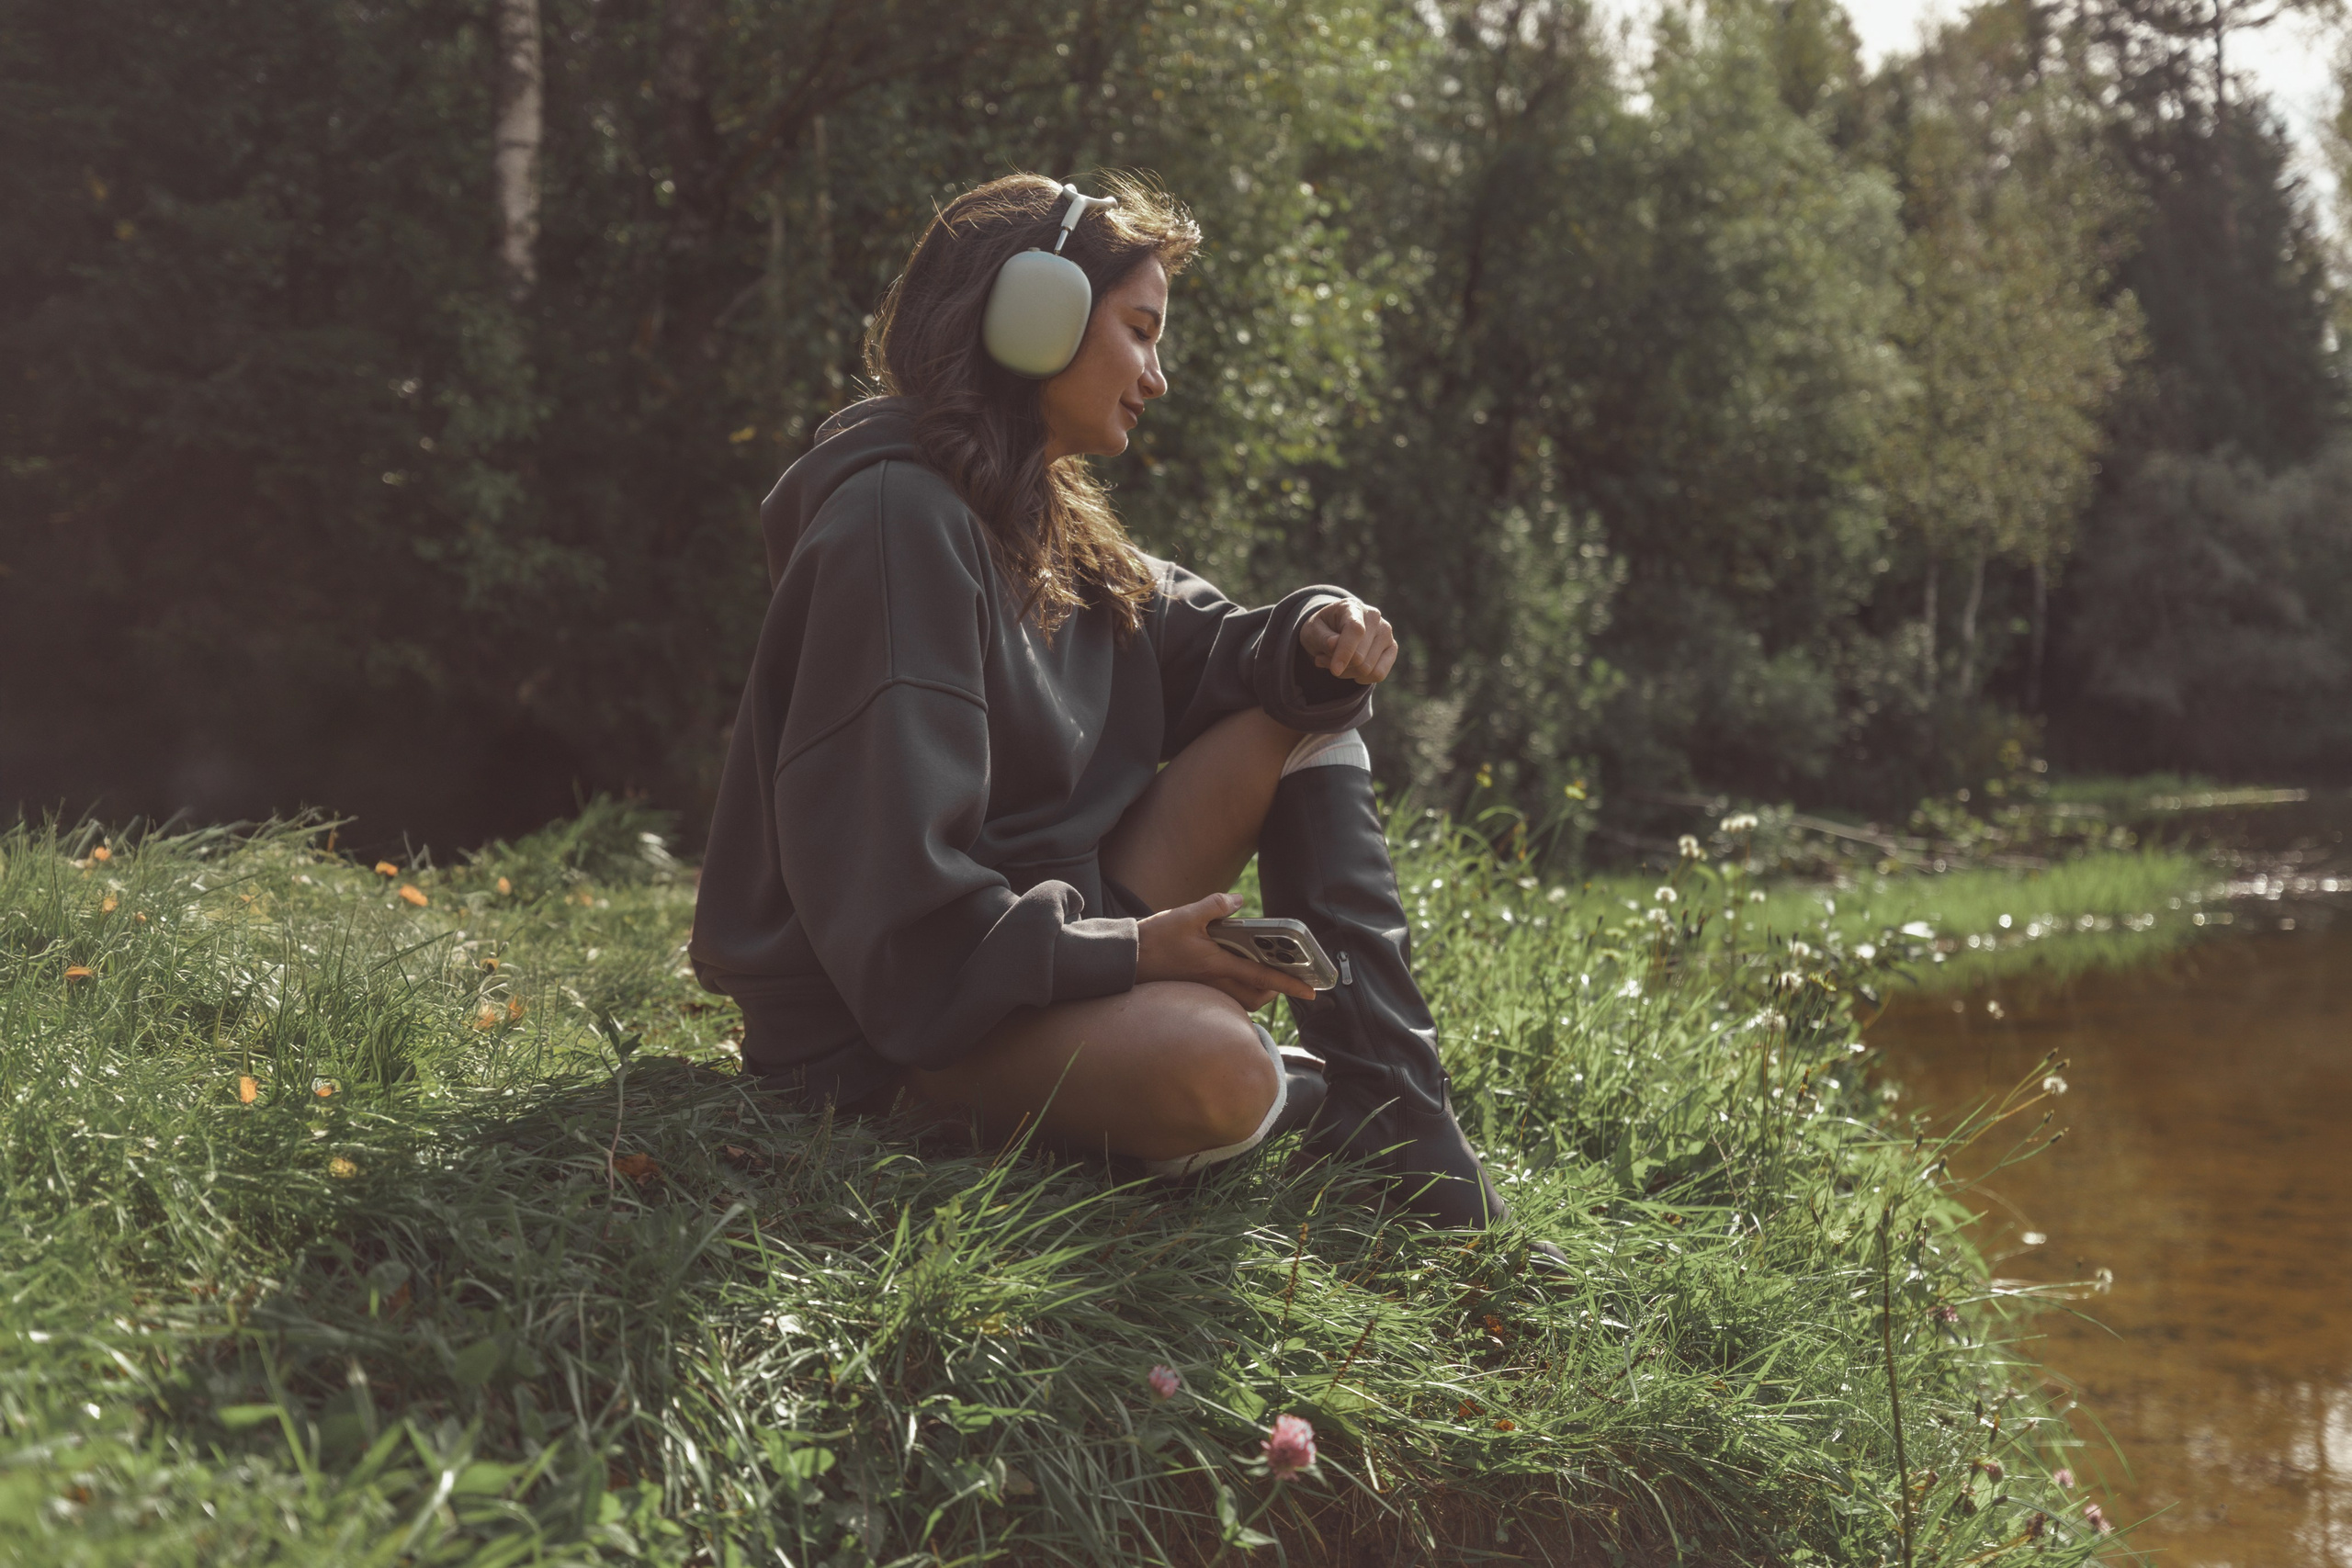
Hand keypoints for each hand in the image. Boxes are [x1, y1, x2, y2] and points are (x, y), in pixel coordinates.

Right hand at [1135, 891, 1316, 1010]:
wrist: (1125, 960)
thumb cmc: (1154, 940)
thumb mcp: (1185, 914)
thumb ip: (1215, 905)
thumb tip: (1238, 901)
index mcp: (1218, 965)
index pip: (1263, 978)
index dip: (1290, 984)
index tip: (1311, 991)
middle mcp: (1215, 983)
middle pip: (1256, 997)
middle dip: (1274, 990)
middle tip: (1283, 974)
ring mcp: (1205, 990)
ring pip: (1241, 1001)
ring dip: (1256, 991)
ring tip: (1260, 972)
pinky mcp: (1194, 991)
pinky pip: (1225, 998)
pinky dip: (1237, 990)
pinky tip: (1232, 971)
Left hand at [1298, 597, 1396, 684]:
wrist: (1334, 630)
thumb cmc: (1322, 630)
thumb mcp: (1312, 631)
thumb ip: (1322, 638)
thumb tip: (1334, 644)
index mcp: (1353, 607)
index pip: (1355, 630)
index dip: (1345, 652)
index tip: (1335, 670)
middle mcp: (1374, 617)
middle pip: (1360, 657)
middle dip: (1339, 665)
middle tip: (1323, 659)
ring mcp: (1386, 633)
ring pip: (1368, 668)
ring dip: (1347, 672)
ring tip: (1336, 662)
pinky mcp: (1392, 648)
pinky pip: (1379, 674)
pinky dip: (1362, 678)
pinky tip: (1352, 670)